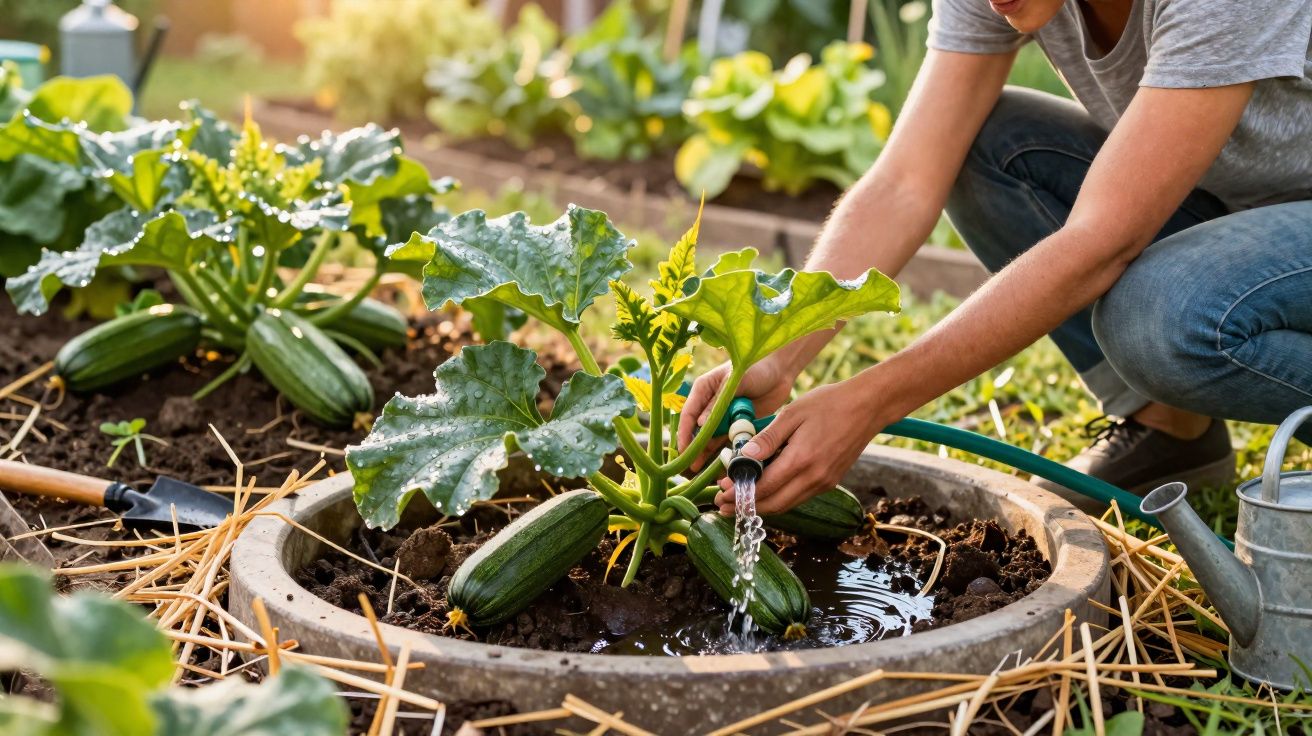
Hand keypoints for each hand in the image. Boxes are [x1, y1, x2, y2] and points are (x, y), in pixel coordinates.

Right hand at [676, 357, 794, 467]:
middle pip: (698, 431)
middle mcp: (711, 404)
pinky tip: (724, 467)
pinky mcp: (739, 424)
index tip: (682, 451)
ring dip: (708, 456)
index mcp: (704, 389)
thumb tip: (699, 425)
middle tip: (690, 469)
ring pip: (713, 439)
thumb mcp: (735, 382)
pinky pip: (729, 442)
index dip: (684, 434)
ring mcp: (725, 416)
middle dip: (694, 450)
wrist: (782, 369)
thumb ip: (717, 403)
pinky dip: (727, 454)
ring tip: (703, 473)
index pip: (688, 414)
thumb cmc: (756, 367)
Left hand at [713, 377, 891, 514]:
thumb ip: (768, 438)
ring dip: (762, 506)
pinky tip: (766, 490)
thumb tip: (743, 457)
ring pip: (787, 504)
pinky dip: (779, 498)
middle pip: (774, 504)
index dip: (739, 494)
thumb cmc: (828, 403)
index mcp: (801, 460)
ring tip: (739, 502)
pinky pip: (799, 496)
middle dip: (745, 507)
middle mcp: (814, 478)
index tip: (720, 494)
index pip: (764, 487)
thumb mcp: (792, 414)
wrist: (868, 406)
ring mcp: (825, 482)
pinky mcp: (830, 481)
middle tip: (722, 505)